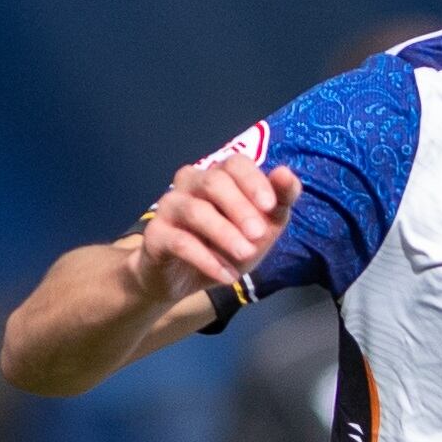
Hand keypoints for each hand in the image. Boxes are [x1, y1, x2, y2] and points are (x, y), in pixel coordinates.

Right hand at [131, 155, 300, 304]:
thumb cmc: (228, 245)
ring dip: (225, 234)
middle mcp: (191, 183)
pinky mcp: (155, 234)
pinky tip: (227, 276)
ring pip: (195, 210)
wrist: (185, 278)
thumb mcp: (262, 228)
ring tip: (246, 255)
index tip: (271, 207)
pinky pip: (180, 241)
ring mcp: (170, 206)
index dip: (253, 181)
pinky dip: (207, 260)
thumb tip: (286, 173)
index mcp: (219, 176)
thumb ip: (279, 202)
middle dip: (241, 208)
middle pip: (214, 181)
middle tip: (259, 235)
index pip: (235, 163)